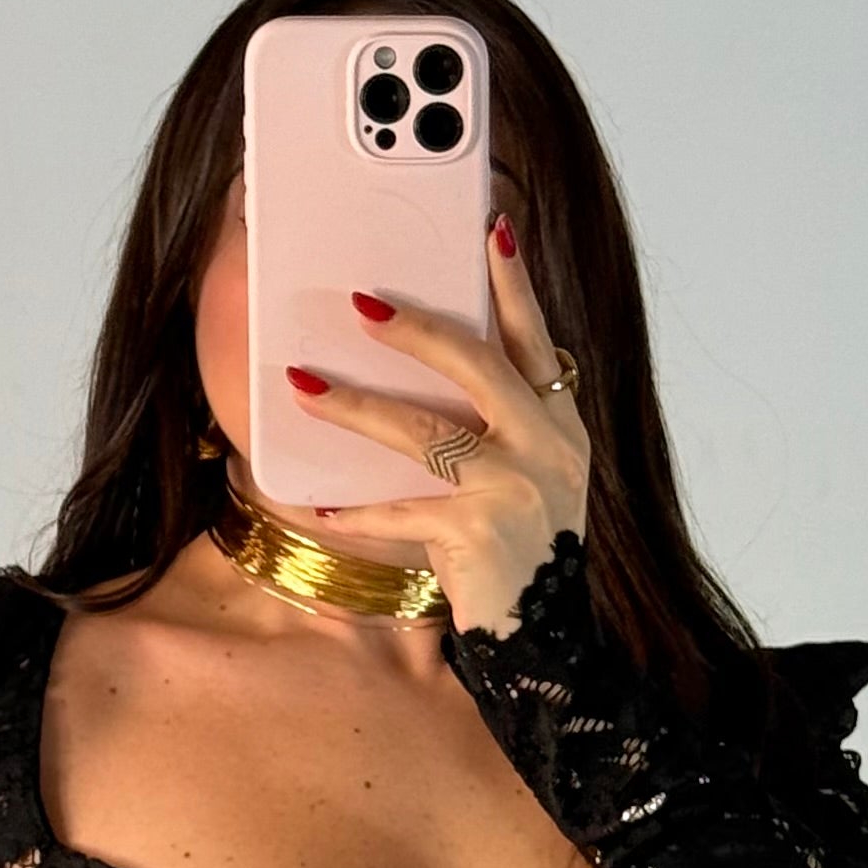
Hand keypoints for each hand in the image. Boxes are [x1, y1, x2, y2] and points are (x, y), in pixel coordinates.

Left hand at [283, 217, 588, 634]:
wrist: (546, 640)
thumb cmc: (525, 551)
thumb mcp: (532, 476)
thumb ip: (504, 421)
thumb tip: (437, 361)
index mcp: (561, 424)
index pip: (535, 337)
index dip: (514, 282)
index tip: (491, 227)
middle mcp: (547, 447)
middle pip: (478, 364)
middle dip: (416, 328)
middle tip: (362, 302)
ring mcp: (514, 488)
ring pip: (425, 431)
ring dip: (357, 406)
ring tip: (305, 384)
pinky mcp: (477, 533)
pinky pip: (402, 510)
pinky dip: (360, 510)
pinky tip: (322, 506)